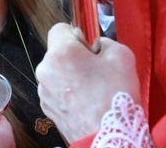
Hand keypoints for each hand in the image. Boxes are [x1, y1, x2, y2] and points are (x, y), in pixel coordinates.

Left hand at [36, 23, 139, 142]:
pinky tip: (85, 102)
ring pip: (57, 72)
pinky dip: (68, 93)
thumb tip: (96, 46)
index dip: (76, 34)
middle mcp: (45, 69)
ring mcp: (44, 91)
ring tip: (92, 90)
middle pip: (58, 52)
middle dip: (75, 57)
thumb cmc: (115, 96)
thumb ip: (105, 42)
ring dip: (70, 75)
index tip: (90, 47)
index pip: (59, 28)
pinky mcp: (47, 108)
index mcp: (60, 52)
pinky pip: (56, 91)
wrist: (109, 138)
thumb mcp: (122, 56)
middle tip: (96, 70)